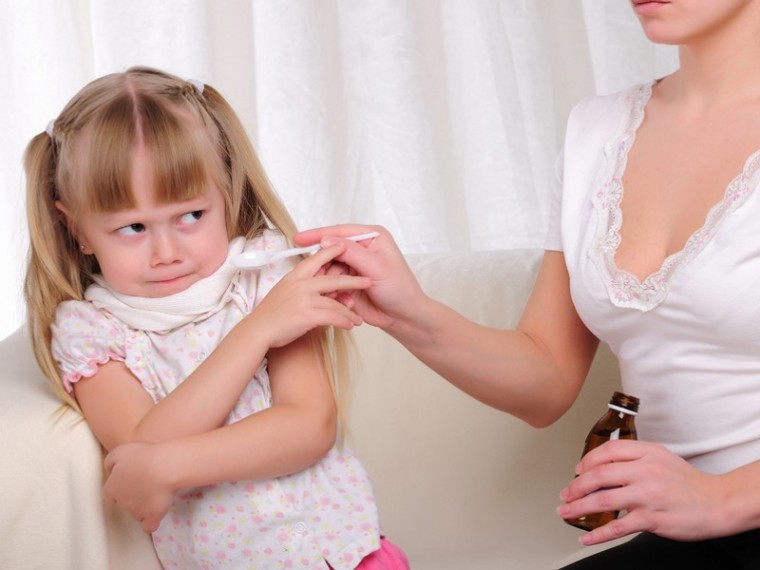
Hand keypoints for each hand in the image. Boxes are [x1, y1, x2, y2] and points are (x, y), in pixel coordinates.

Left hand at [103, 442, 174, 532]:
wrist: (162, 468)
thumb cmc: (142, 456)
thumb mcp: (120, 451)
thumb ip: (110, 462)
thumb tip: (109, 470)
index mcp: (112, 487)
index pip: (110, 493)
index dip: (119, 488)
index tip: (127, 483)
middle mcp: (122, 502)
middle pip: (124, 504)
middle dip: (132, 497)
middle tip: (144, 485)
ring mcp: (137, 511)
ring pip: (136, 514)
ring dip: (142, 508)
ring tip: (154, 496)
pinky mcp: (152, 516)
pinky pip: (149, 526)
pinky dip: (151, 524)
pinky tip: (154, 518)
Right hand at [250, 241, 371, 347]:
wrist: (257, 331)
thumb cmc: (271, 314)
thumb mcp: (285, 291)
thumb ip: (303, 285)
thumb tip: (321, 283)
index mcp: (296, 275)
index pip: (317, 258)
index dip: (333, 251)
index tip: (346, 246)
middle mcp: (300, 283)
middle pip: (333, 278)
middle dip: (353, 280)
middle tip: (369, 282)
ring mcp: (304, 298)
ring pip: (335, 301)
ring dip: (349, 311)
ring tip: (358, 318)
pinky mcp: (306, 314)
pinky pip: (332, 316)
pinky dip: (343, 321)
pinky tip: (350, 326)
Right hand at [294, 224, 426, 329]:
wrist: (403, 316)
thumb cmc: (399, 289)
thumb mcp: (376, 267)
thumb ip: (351, 252)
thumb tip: (326, 240)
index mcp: (371, 237)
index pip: (340, 232)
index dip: (318, 235)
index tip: (299, 238)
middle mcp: (361, 249)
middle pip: (331, 250)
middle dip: (323, 264)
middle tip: (315, 277)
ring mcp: (354, 266)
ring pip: (328, 269)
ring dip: (328, 281)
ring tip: (335, 293)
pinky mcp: (348, 283)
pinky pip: (331, 284)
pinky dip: (332, 291)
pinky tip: (341, 299)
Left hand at [557, 439, 724, 544]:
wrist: (717, 502)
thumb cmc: (686, 482)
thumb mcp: (661, 458)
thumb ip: (633, 459)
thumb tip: (600, 469)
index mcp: (647, 453)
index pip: (608, 451)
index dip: (587, 461)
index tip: (577, 471)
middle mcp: (645, 471)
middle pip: (599, 475)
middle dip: (576, 486)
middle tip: (565, 494)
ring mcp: (647, 495)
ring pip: (602, 500)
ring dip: (578, 507)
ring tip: (566, 512)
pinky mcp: (651, 518)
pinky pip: (617, 526)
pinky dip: (598, 533)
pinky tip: (587, 537)